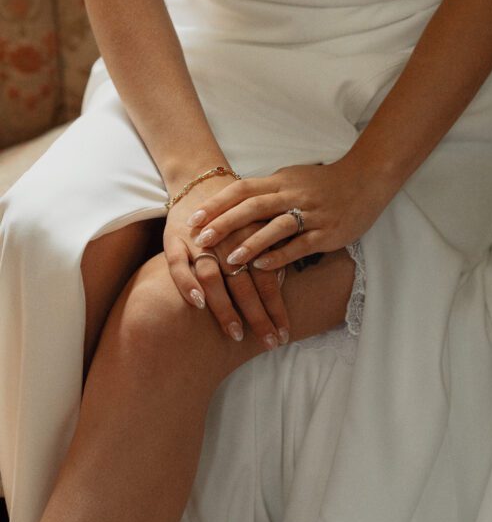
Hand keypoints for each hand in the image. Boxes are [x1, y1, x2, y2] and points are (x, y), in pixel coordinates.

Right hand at [163, 174, 290, 350]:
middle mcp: (228, 242)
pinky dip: (187, 283)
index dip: (276, 307)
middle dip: (258, 316)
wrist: (200, 178)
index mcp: (252, 239)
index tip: (285, 335)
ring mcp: (199, 242)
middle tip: (270, 343)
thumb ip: (271, 252)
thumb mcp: (258, 226)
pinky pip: (178, 264)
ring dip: (226, 307)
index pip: (268, 278)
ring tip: (237, 334)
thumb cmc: (236, 212)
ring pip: (215, 277)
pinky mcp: (174, 239)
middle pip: (246, 283)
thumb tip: (288, 286)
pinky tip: (198, 302)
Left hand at [181, 157, 390, 270]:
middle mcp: (293, 195)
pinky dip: (280, 255)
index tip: (193, 218)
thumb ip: (267, 190)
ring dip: (252, 243)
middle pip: (253, 207)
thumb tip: (237, 202)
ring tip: (230, 260)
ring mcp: (311, 214)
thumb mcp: (293, 178)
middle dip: (225, 223)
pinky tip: (262, 266)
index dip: (217, 204)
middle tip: (201, 240)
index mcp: (281, 181)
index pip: (242, 189)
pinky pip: (301, 245)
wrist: (366, 180)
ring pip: (276, 227)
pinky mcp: (327, 232)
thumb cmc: (325, 182)